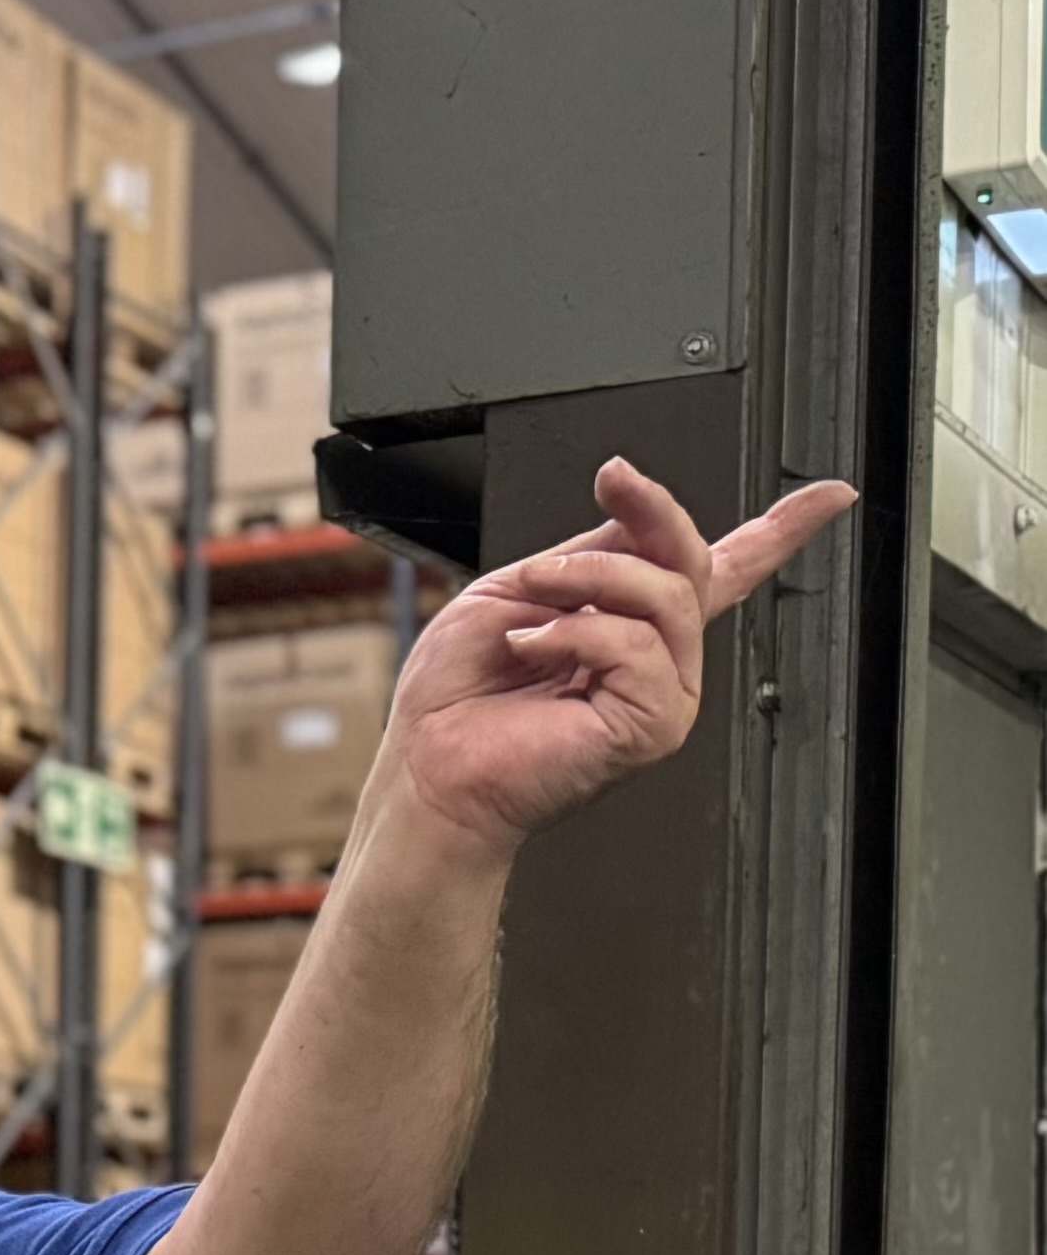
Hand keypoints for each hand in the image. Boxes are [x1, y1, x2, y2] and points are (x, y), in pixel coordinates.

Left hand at [386, 459, 854, 852]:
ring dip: (590, 575)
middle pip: (694, 561)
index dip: (781, 529)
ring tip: (529, 602)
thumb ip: (589, 552)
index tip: (829, 496)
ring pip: (669, 595)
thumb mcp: (518, 592)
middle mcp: (659, 660)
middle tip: (608, 483)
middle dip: (649, 510)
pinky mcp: (653, 726)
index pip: (724, 570)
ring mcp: (663, 694)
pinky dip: (576, 632)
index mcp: (629, 624)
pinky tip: (532, 649)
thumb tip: (638, 515)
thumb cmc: (455, 700)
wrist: (426, 771)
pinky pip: (639, 646)